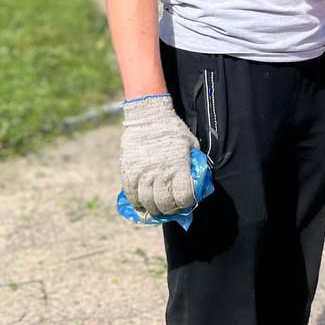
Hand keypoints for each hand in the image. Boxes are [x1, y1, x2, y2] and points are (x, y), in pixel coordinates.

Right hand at [119, 94, 198, 215]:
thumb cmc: (173, 129)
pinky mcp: (128, 172)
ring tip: (157, 208)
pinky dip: (137, 203)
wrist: (148, 115)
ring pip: (148, 203)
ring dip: (154, 209)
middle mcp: (160, 173)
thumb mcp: (191, 144)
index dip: (187, 203)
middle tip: (172, 207)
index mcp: (178, 166)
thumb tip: (197, 182)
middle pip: (165, 204)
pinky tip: (142, 204)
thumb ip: (194, 164)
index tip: (187, 201)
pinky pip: (132, 195)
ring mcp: (142, 173)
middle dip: (171, 209)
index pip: (184, 197)